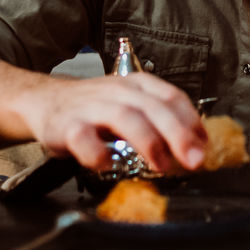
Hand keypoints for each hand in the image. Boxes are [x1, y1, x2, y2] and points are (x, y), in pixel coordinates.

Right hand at [24, 72, 207, 172]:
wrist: (45, 101)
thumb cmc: (95, 109)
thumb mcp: (130, 105)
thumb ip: (160, 122)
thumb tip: (196, 146)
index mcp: (137, 84)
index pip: (171, 97)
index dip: (191, 121)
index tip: (204, 145)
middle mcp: (117, 91)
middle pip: (153, 107)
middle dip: (178, 134)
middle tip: (194, 160)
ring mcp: (92, 107)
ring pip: (125, 117)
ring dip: (148, 142)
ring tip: (162, 165)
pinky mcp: (68, 126)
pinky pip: (85, 139)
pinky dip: (99, 154)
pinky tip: (110, 164)